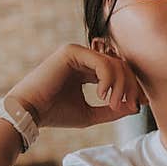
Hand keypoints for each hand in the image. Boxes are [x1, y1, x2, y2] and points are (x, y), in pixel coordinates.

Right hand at [6, 44, 146, 128]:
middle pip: (121, 65)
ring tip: (114, 104)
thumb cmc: (55, 114)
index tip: (137, 105)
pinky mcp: (72, 51)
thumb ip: (112, 109)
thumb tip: (135, 107)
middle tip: (130, 105)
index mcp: (87, 70)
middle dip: (130, 86)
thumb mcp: (90, 114)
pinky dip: (109, 79)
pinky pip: (102, 62)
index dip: (132, 87)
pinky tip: (103, 94)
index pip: (118, 73)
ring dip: (120, 86)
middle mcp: (83, 58)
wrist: (29, 113)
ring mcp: (78, 52)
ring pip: (114, 63)